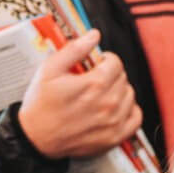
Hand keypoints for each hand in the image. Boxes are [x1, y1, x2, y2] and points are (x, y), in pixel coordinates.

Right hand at [17, 30, 142, 159]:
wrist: (37, 137)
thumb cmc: (41, 103)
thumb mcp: (50, 69)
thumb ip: (74, 50)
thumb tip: (93, 35)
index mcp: (94, 84)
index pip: (115, 62)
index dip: (105, 60)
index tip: (97, 64)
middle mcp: (109, 103)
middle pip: (123, 78)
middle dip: (110, 75)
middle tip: (94, 80)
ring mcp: (114, 121)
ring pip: (130, 95)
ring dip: (118, 91)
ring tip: (100, 94)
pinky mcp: (116, 136)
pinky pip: (136, 116)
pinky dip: (129, 110)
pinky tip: (114, 108)